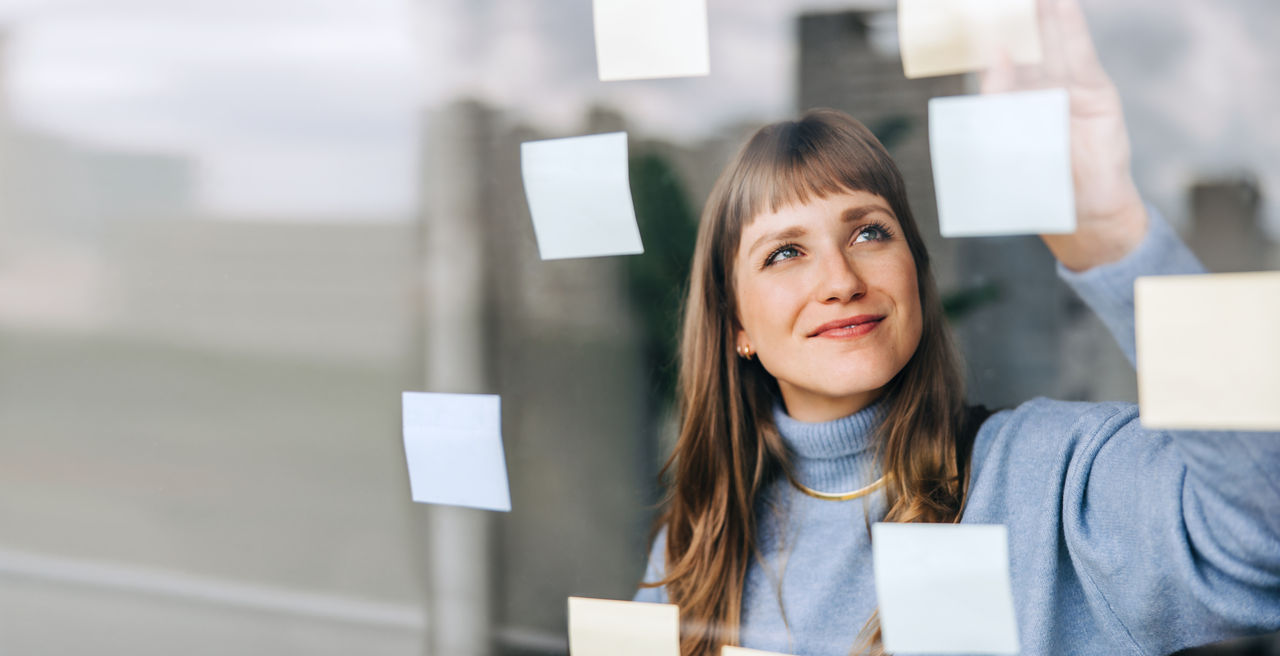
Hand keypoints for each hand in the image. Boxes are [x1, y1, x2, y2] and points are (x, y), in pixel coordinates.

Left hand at [981, 0, 1147, 270]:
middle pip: (1023, 47)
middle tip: (998, 0)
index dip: (985, 43)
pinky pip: (1080, 55)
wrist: (1086, 212)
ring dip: (1041, 14)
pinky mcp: (1094, 91)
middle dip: (1012, 20)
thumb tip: (994, 57)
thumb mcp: (1008, 146)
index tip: (974, 20)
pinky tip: (1061, 4)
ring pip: (1050, 44)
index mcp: (1010, 107)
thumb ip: (1000, 102)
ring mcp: (1066, 89)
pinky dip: (1071, 28)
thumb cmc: (1041, 188)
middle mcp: (1037, 93)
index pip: (996, 67)